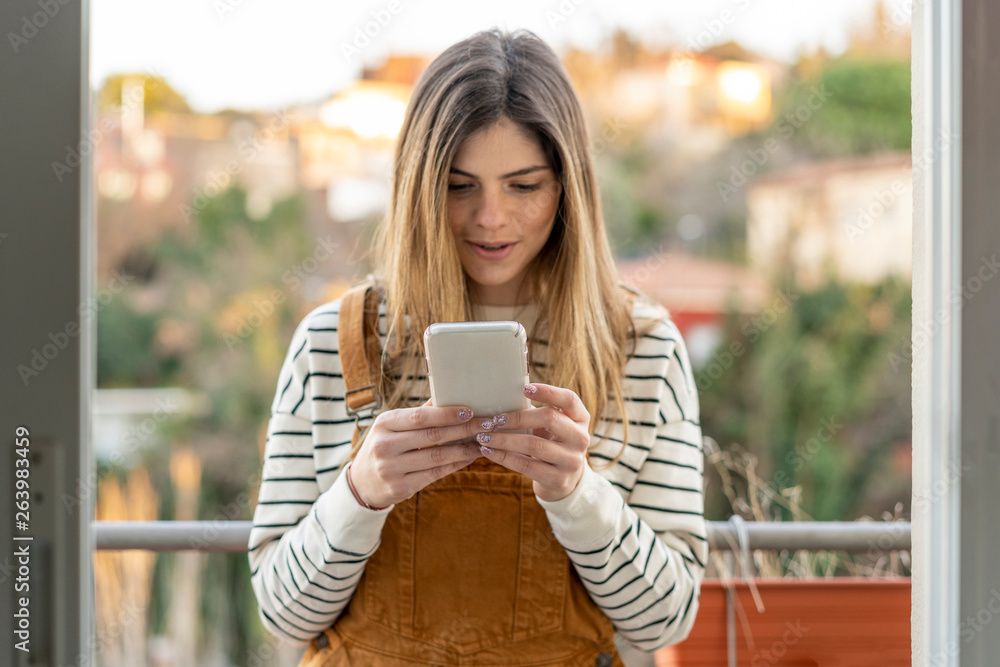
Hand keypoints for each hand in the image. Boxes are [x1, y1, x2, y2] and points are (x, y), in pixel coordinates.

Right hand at [348, 402, 482, 507]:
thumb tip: (448, 391)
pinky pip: (435, 474)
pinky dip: (456, 464)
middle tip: (486, 425)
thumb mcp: (392, 426)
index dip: (447, 414)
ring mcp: (391, 469)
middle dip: (463, 429)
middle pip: (432, 436)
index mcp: (384, 423)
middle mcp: (385, 446)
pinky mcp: (400, 487)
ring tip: (483, 442)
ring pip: (437, 457)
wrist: (363, 482)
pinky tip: (470, 457)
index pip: (420, 417)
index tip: (470, 410)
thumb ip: (419, 413)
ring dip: (464, 449)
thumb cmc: (385, 445)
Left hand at [475, 383, 590, 501]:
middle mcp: (581, 438)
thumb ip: (538, 412)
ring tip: (485, 437)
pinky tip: (489, 452)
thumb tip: (504, 397)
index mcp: (580, 418)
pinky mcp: (558, 479)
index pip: (569, 399)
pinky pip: (526, 465)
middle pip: (550, 419)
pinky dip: (504, 457)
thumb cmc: (551, 443)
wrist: (563, 480)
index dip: (548, 392)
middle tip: (494, 420)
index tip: (525, 388)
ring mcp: (571, 460)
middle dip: (518, 418)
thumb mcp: (553, 426)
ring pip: (534, 445)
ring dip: (504, 440)